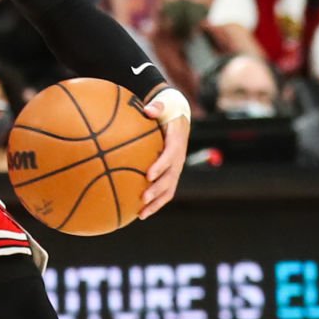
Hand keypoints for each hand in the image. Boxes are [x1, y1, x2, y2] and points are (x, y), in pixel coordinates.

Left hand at [136, 88, 189, 219]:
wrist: (179, 117)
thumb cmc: (166, 111)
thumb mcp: (164, 105)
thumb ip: (156, 107)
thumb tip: (147, 110)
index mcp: (176, 142)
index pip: (170, 156)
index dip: (161, 166)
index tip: (148, 174)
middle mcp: (178, 159)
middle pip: (170, 177)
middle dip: (157, 189)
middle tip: (143, 198)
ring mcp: (176, 169)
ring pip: (169, 190)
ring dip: (156, 203)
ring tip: (141, 214)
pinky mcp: (171, 175)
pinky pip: (165, 192)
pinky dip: (154, 204)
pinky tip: (139, 213)